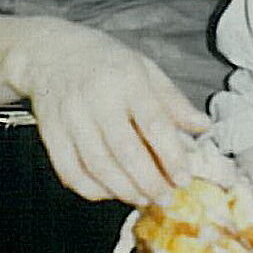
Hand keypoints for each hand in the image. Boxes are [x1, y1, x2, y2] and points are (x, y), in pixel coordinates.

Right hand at [1, 21, 209, 204]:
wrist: (50, 53)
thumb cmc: (106, 62)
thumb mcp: (145, 69)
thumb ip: (173, 101)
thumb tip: (203, 126)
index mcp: (127, 79)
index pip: (153, 122)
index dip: (171, 155)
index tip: (184, 179)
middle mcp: (97, 98)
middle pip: (124, 151)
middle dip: (149, 182)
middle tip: (166, 198)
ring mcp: (70, 117)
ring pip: (98, 166)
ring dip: (124, 191)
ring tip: (144, 199)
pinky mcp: (50, 134)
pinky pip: (71, 172)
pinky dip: (93, 190)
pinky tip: (112, 193)